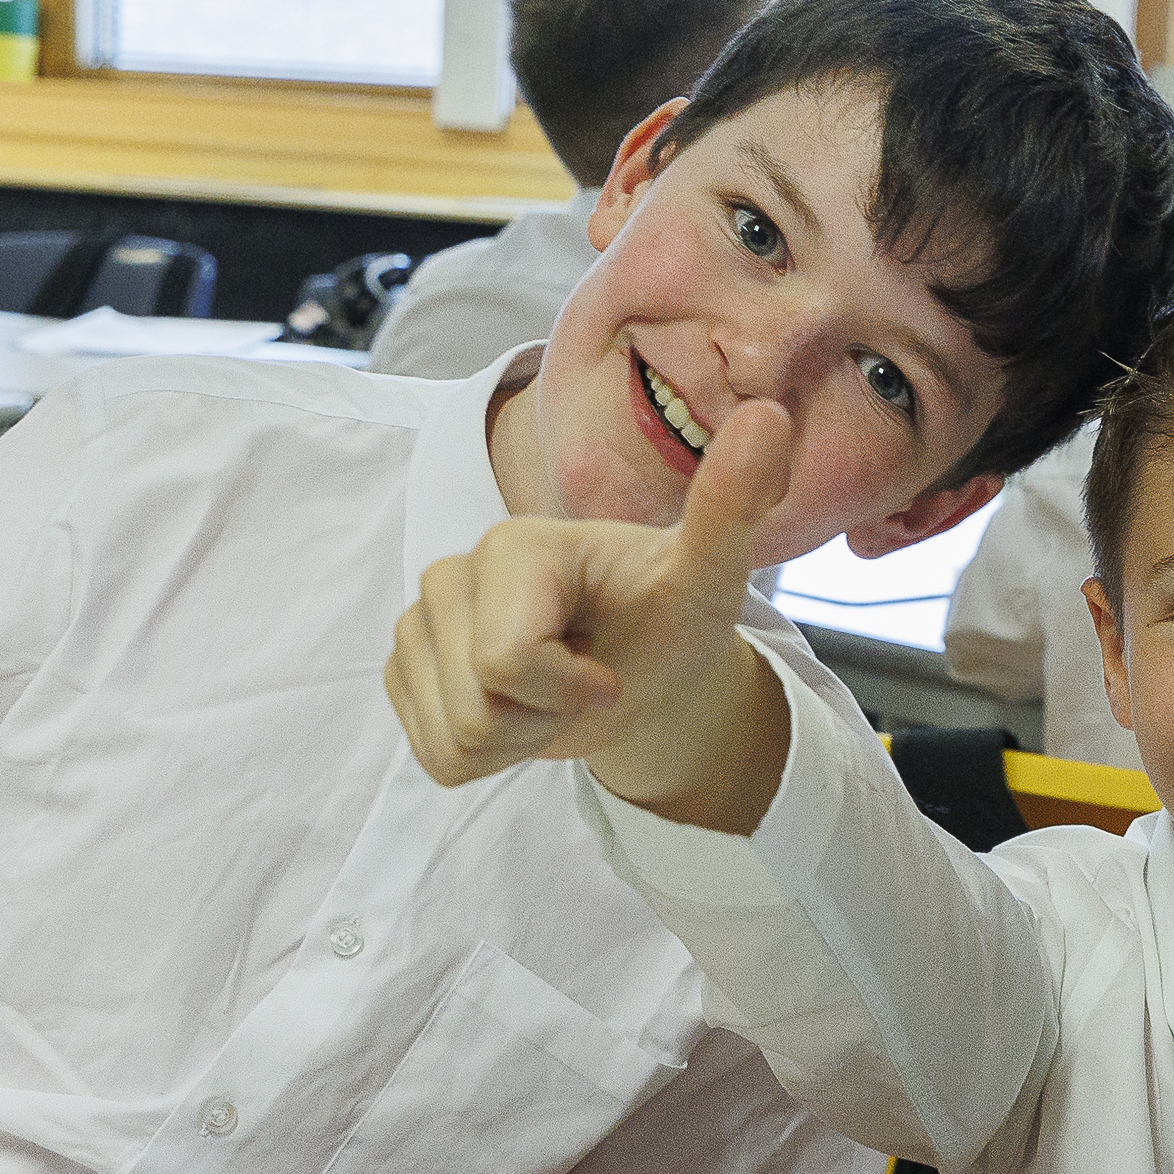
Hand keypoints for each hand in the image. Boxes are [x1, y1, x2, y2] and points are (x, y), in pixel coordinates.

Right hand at [388, 399, 794, 821]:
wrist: (642, 669)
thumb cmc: (670, 617)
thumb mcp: (708, 574)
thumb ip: (730, 504)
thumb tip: (768, 416)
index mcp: (514, 546)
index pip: (506, 661)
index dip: (569, 691)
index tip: (611, 673)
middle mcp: (452, 575)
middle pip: (477, 708)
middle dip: (543, 719)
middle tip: (585, 681)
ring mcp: (419, 624)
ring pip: (453, 738)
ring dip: (518, 740)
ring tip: (552, 694)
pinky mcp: (404, 671)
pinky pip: (434, 755)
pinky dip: (487, 757)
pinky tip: (521, 709)